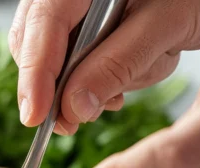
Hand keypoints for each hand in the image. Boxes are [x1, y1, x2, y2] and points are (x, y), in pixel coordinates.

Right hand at [9, 0, 199, 134]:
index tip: (35, 117)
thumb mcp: (165, 24)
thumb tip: (73, 107)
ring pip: (56, 62)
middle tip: (73, 123)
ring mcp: (74, 13)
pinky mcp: (84, 31)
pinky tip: (129, 75)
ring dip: (90, 83)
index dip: (34, 76)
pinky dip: (100, 80)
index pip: (42, 27)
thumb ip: (117, 64)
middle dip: (57, 88)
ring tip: (134, 77)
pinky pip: (75, 65)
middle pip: (35, 47)